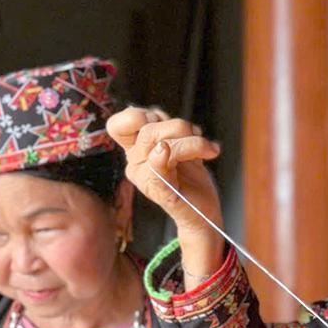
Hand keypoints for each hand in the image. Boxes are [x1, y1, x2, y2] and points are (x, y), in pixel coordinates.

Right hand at [106, 107, 225, 277]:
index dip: (136, 115)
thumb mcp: (179, 145)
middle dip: (179, 126)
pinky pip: (158, 169)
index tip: (160, 120)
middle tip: (198, 134)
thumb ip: (166, 129)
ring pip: (161, 142)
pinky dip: (169, 155)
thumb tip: (158, 113)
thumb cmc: (191, 179)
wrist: (204, 214)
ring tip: (209, 148)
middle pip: (148, 129)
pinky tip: (177, 151)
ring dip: (192, 141)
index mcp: (135, 152)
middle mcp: (135, 165)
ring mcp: (146, 180)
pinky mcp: (162, 193)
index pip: (117, 125)